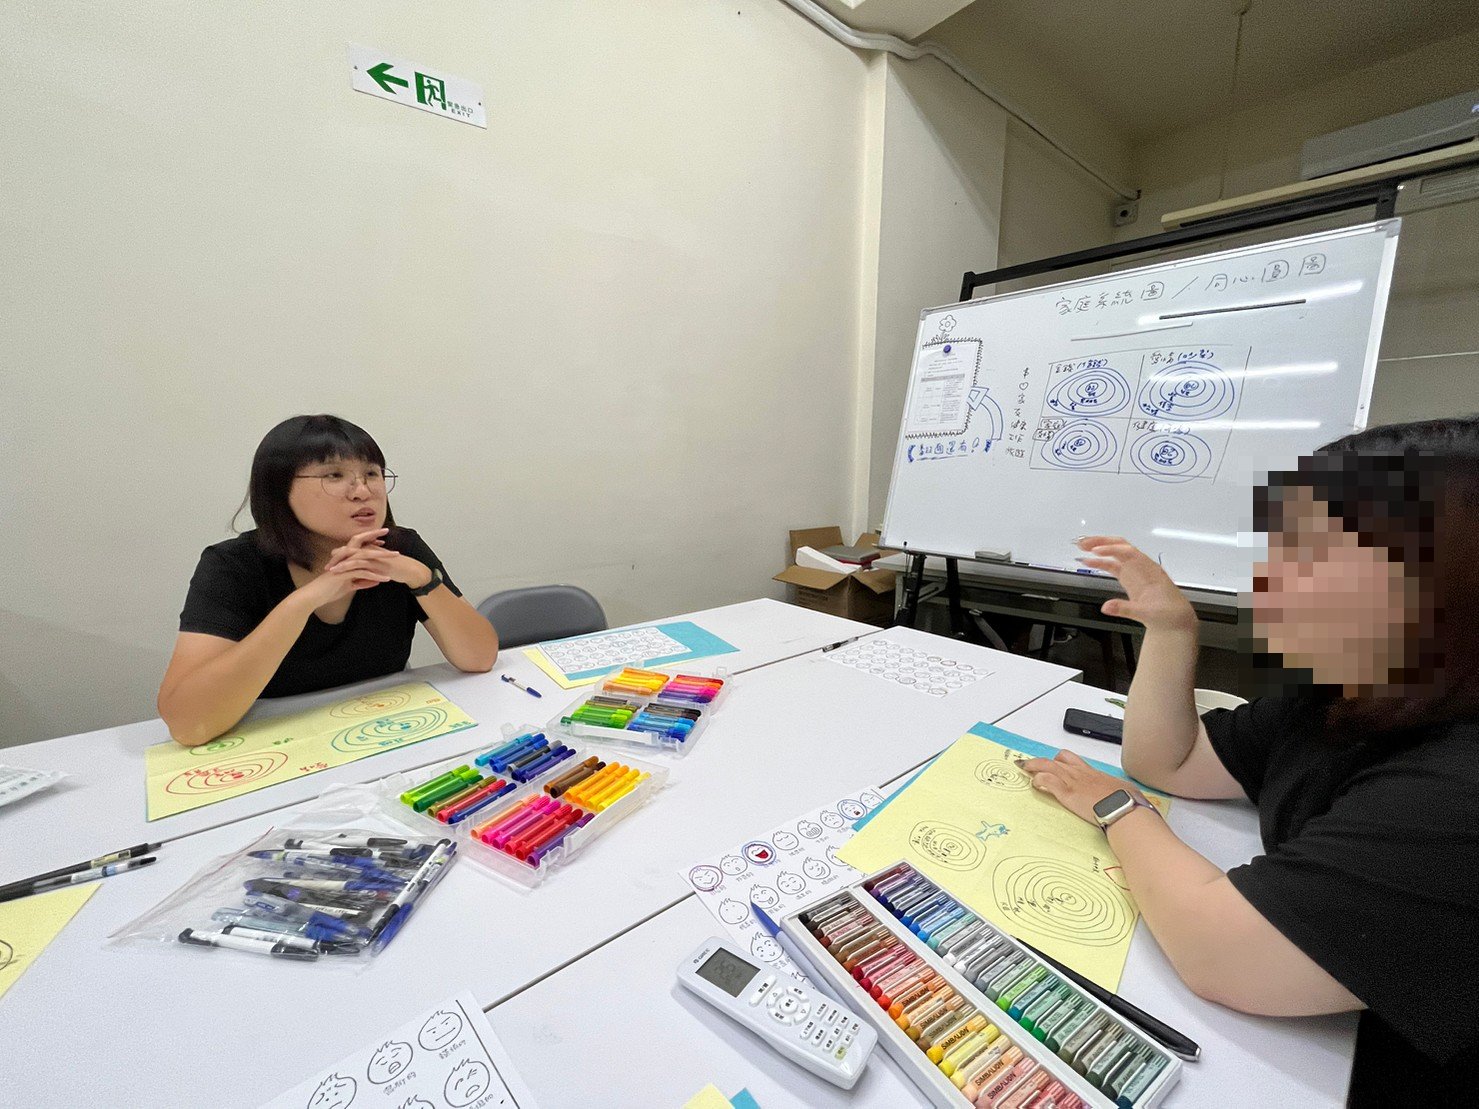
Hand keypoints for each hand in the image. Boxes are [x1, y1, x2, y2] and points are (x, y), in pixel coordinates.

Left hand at [324, 528, 432, 588]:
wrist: (409, 570)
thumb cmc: (397, 569)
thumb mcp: (381, 567)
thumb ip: (371, 568)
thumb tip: (361, 574)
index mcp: (369, 549)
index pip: (351, 550)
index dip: (340, 557)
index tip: (331, 565)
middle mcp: (369, 549)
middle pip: (348, 550)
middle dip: (336, 558)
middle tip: (326, 567)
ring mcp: (371, 554)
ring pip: (351, 556)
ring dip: (339, 563)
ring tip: (329, 570)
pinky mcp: (374, 560)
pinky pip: (358, 562)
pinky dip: (347, 567)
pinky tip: (340, 572)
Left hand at [1017, 750, 1151, 826]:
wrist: (1125, 808)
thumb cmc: (1128, 801)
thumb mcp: (1126, 791)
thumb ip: (1121, 791)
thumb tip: (1129, 794)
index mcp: (1094, 774)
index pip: (1073, 761)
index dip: (1060, 761)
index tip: (1054, 761)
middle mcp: (1081, 774)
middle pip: (1057, 760)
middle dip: (1042, 761)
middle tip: (1031, 762)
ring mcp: (1073, 782)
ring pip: (1048, 766)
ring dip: (1034, 766)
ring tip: (1024, 767)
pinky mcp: (1068, 794)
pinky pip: (1048, 782)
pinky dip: (1039, 781)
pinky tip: (1034, 784)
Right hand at [1075, 536, 1195, 633]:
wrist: (1175, 620)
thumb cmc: (1168, 614)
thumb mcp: (1147, 613)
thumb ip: (1125, 609)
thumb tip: (1107, 606)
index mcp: (1149, 570)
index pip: (1128, 553)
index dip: (1111, 550)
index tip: (1096, 551)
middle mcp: (1141, 567)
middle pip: (1120, 546)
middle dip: (1102, 542)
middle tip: (1084, 543)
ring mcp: (1135, 572)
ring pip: (1115, 553)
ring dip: (1099, 548)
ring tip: (1082, 546)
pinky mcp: (1130, 579)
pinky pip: (1113, 565)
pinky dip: (1100, 562)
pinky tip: (1089, 561)